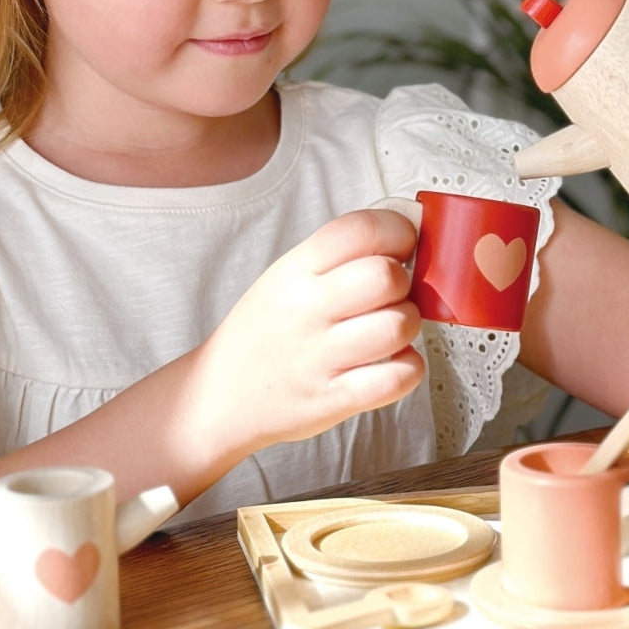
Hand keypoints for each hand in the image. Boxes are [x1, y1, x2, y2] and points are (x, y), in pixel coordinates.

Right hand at [202, 209, 424, 451]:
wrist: (220, 396)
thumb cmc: (264, 333)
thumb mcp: (285, 279)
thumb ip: (338, 257)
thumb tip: (405, 233)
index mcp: (295, 270)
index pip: (360, 229)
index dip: (397, 230)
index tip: (403, 245)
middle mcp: (305, 309)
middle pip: (387, 277)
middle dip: (405, 285)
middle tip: (391, 297)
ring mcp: (318, 357)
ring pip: (399, 326)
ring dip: (407, 327)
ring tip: (389, 332)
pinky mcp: (332, 400)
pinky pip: (398, 377)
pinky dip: (408, 369)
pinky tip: (391, 364)